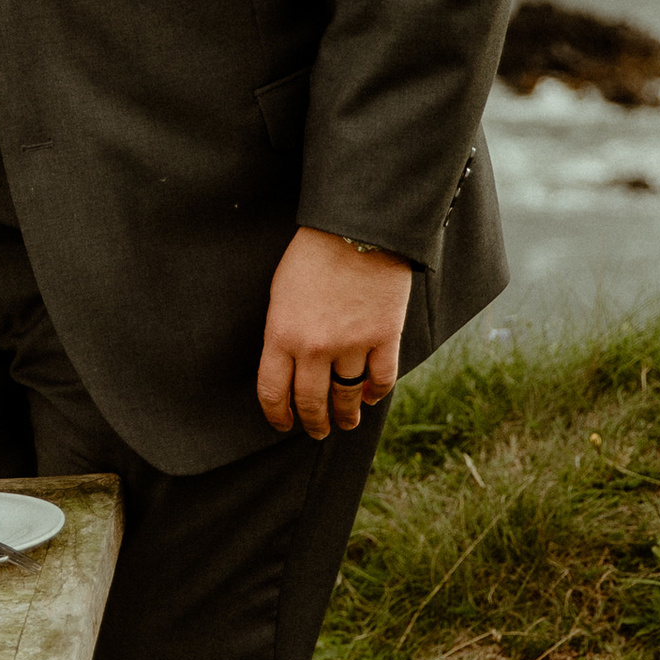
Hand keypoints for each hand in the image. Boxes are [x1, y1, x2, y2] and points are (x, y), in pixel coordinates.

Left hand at [257, 227, 410, 440]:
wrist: (356, 228)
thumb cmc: (312, 255)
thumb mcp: (280, 293)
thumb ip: (283, 333)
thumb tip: (288, 367)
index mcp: (281, 335)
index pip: (274, 393)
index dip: (278, 416)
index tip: (283, 424)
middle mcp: (314, 347)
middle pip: (312, 402)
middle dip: (314, 423)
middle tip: (317, 431)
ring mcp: (352, 344)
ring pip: (347, 396)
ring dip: (346, 415)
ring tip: (347, 423)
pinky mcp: (384, 337)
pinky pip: (381, 380)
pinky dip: (376, 393)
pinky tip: (370, 397)